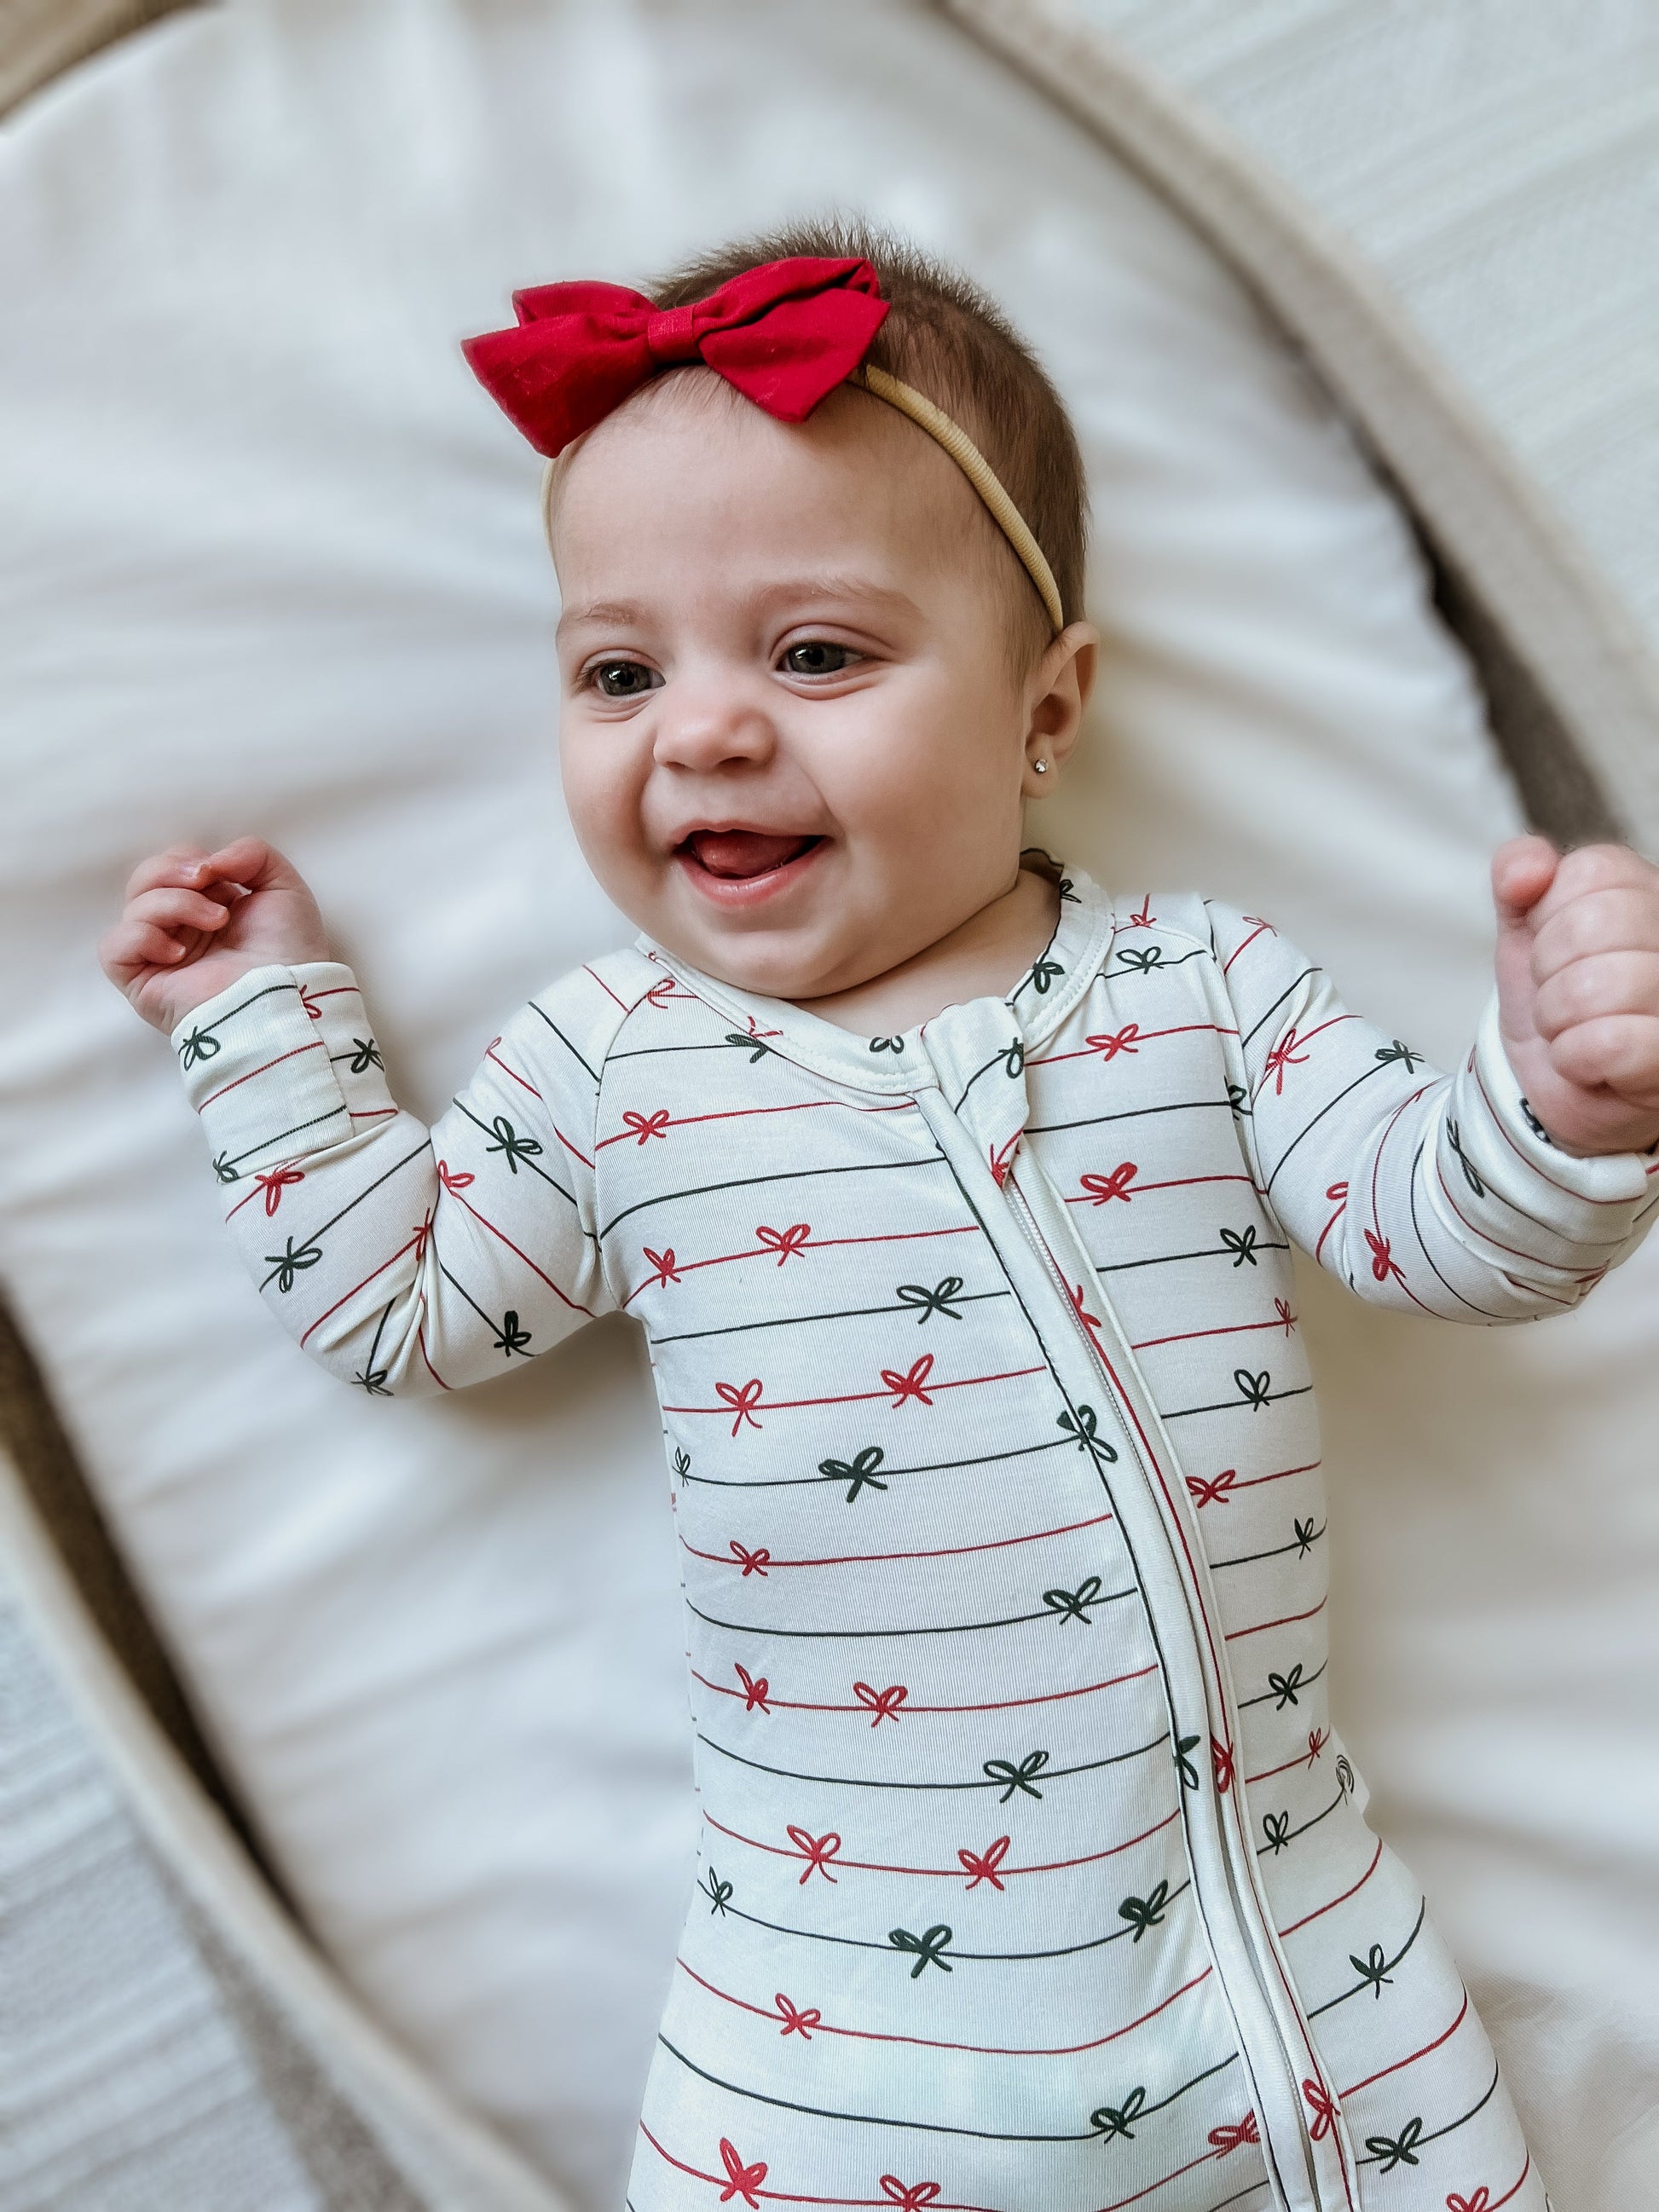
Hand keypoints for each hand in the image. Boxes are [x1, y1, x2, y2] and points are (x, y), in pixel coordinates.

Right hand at [100, 837, 331, 1035]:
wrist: (285, 992)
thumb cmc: (290, 948)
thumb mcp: (283, 886)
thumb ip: (251, 853)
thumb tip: (210, 860)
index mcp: (207, 908)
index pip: (170, 867)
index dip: (185, 859)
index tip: (216, 871)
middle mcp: (179, 931)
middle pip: (143, 881)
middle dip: (170, 871)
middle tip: (204, 881)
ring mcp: (159, 958)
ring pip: (133, 908)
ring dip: (175, 903)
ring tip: (215, 922)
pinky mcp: (142, 983)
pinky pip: (114, 946)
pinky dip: (142, 937)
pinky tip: (179, 952)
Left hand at [1491, 834, 1658, 1155]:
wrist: (1553, 1084)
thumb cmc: (1552, 998)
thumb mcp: (1525, 928)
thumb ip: (1518, 876)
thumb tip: (1528, 869)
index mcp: (1649, 895)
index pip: (1590, 872)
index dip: (1548, 917)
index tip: (1558, 951)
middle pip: (1590, 926)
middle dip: (1549, 970)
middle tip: (1563, 995)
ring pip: (1594, 987)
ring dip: (1557, 1018)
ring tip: (1575, 1028)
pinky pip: (1606, 1043)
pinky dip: (1573, 1057)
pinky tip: (1587, 1062)